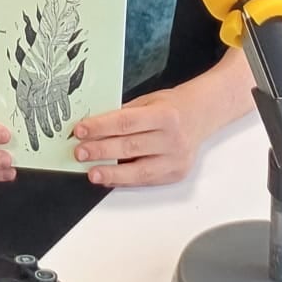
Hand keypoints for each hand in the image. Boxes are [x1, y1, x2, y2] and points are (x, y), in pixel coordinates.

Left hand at [72, 55, 255, 187]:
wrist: (202, 115)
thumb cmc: (172, 106)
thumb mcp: (148, 101)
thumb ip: (125, 114)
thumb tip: (94, 127)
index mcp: (164, 115)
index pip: (125, 122)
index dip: (100, 127)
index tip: (80, 131)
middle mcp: (172, 139)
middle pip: (129, 147)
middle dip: (101, 150)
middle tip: (80, 152)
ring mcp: (176, 159)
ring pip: (138, 170)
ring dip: (111, 172)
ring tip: (92, 172)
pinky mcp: (176, 174)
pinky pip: (146, 180)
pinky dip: (125, 180)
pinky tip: (110, 178)